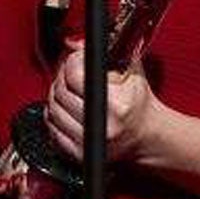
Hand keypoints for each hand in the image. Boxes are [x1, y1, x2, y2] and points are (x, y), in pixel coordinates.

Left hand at [45, 45, 159, 164]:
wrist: (146, 134)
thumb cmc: (139, 102)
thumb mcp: (130, 69)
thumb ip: (106, 52)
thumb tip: (76, 44)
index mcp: (117, 105)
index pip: (74, 76)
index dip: (71, 62)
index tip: (76, 59)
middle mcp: (103, 126)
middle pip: (60, 92)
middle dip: (62, 76)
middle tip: (71, 71)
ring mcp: (89, 143)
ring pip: (53, 111)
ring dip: (56, 95)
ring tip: (69, 88)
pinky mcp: (80, 154)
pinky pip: (52, 130)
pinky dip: (54, 116)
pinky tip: (66, 108)